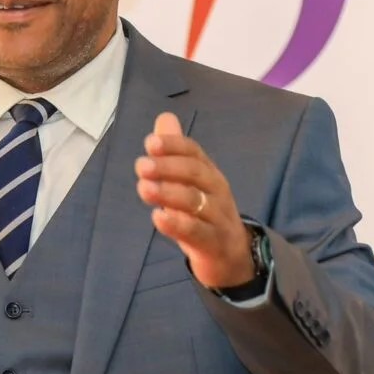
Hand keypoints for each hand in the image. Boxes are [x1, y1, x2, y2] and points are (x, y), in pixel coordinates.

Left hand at [134, 112, 254, 288]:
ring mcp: (217, 217)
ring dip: (168, 193)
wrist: (232, 256)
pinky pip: (196, 232)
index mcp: (209, 173)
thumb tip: (164, 118)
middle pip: (195, 173)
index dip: (173, 145)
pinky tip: (157, 218)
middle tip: (141, 166)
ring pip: (194, 201)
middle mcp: (216, 191)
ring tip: (143, 188)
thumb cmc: (205, 214)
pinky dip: (176, 225)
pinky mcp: (213, 243)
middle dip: (167, 167)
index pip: (194, 152)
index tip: (150, 143)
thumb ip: (175, 152)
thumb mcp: (191, 183)